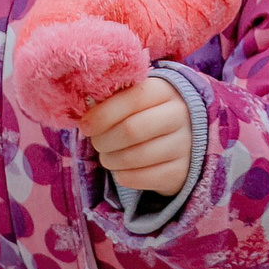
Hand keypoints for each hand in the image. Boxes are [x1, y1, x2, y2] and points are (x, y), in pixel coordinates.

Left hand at [80, 75, 191, 196]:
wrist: (181, 139)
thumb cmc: (146, 114)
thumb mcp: (134, 99)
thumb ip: (112, 100)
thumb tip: (85, 116)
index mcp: (165, 90)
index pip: (132, 98)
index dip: (104, 114)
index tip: (86, 126)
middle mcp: (180, 116)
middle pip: (131, 130)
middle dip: (104, 140)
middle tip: (97, 143)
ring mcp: (184, 145)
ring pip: (135, 157)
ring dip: (110, 159)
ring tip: (107, 156)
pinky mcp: (181, 172)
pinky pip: (142, 178)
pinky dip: (123, 176)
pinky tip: (121, 169)